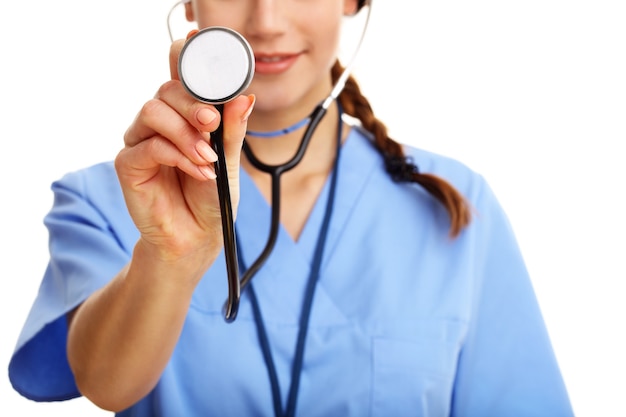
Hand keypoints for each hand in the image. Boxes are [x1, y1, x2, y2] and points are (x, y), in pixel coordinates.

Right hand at [115, 38, 254, 262]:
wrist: (197, 238)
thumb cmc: (211, 199)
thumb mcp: (229, 161)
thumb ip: (232, 129)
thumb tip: (245, 97)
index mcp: (184, 116)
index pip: (179, 76)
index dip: (184, 59)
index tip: (201, 54)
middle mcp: (161, 123)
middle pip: (166, 89)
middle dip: (192, 103)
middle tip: (212, 124)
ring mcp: (142, 141)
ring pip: (153, 111)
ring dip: (185, 133)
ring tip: (207, 158)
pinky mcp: (129, 164)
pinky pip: (148, 145)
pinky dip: (176, 155)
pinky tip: (197, 170)